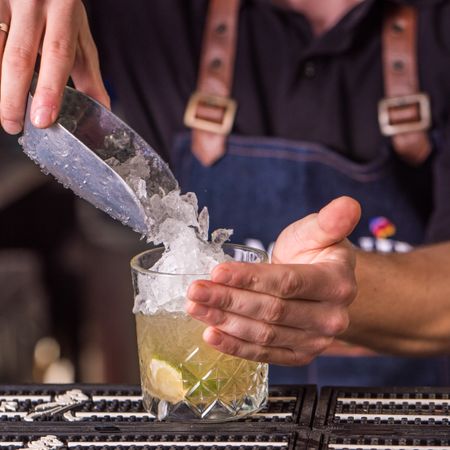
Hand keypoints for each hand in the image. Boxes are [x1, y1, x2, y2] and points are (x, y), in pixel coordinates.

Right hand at [0, 0, 108, 134]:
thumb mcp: (78, 35)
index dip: (50, 89)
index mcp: (63, 10)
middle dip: (14, 98)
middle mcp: (32, 2)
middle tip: (14, 125)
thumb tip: (104, 110)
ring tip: (3, 113)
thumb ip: (88, 73)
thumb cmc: (58, 6)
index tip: (44, 119)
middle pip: (19, 58)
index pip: (57, 54)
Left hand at [187, 196, 360, 364]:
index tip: (217, 271)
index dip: (250, 279)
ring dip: (225, 322)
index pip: (287, 282)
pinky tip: (211, 335)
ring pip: (264, 334)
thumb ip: (331, 221)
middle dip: (228, 300)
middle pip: (271, 311)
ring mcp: (316, 340)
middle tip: (195, 290)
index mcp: (336, 282)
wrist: (320, 284)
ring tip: (195, 308)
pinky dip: (236, 347)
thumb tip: (348, 204)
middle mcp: (330, 317)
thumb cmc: (315, 252)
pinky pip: (265, 354)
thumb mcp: (319, 232)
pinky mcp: (300, 355)